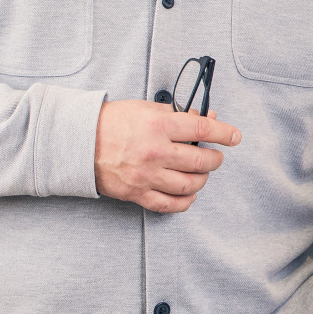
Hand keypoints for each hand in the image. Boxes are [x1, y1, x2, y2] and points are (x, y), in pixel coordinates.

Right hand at [94, 100, 239, 212]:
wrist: (78, 142)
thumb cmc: (111, 122)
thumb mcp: (145, 108)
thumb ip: (177, 114)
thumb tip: (206, 117)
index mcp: (158, 125)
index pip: (202, 128)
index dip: (224, 132)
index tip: (234, 136)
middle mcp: (155, 151)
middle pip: (200, 161)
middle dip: (215, 159)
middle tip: (215, 156)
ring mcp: (147, 175)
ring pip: (190, 184)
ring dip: (202, 180)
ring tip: (202, 173)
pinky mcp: (137, 193)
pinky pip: (169, 204)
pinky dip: (185, 202)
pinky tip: (189, 195)